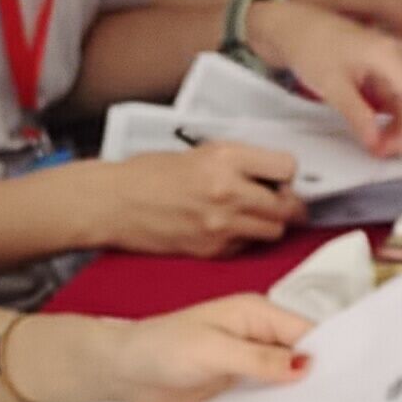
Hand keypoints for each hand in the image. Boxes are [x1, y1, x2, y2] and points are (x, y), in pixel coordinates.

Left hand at [81, 292, 312, 401]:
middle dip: (323, 379)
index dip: (332, 355)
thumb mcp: (213, 351)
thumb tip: (307, 365)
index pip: (307, 332)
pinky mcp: (239, 390)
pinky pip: (268, 400)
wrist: (125, 372)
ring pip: (288, 381)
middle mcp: (260, 337)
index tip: (357, 384)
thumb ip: (260, 359)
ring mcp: (250, 365)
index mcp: (258, 314)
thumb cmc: (163, 349)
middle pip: (303, 357)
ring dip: (303, 399)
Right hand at [101, 145, 299, 256]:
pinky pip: (247, 247)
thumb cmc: (148, 174)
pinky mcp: (212, 249)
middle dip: (287, 203)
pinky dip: (244, 239)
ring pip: (273, 231)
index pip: (287, 167)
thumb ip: (238, 162)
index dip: (284, 173)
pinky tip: (226, 228)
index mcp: (226, 159)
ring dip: (270, 223)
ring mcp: (221, 225)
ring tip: (253, 215)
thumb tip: (272, 174)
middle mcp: (228, 192)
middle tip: (278, 200)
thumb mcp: (199, 151)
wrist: (114, 203)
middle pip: (287, 206)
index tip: (278, 175)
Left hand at [255, 0, 401, 156]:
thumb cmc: (311, 45)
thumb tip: (375, 141)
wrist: (296, 28)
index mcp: (388, 54)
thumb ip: (357, 115)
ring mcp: (394, 61)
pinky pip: (400, 97)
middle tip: (387, 152)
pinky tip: (379, 130)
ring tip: (380, 144)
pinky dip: (395, 117)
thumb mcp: (333, 86)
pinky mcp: (386, 69)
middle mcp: (398, 54)